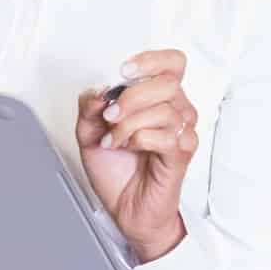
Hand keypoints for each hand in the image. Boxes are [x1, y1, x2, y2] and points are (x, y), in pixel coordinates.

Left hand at [76, 49, 196, 263]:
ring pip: (164, 110)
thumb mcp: (89, 132)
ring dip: (128, 124)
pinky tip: (127, 148)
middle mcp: (176, 111)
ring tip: (113, 140)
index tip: (124, 72)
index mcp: (158, 99)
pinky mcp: (181, 154)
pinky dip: (139, 139)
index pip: (172, 63)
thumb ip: (90, 106)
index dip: (150, 60)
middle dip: (130, 97)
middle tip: (109, 116)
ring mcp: (182, 132)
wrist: (125, 209)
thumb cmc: (116, 170)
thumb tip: (99, 90)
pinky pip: (166, 136)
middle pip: (167, 83)